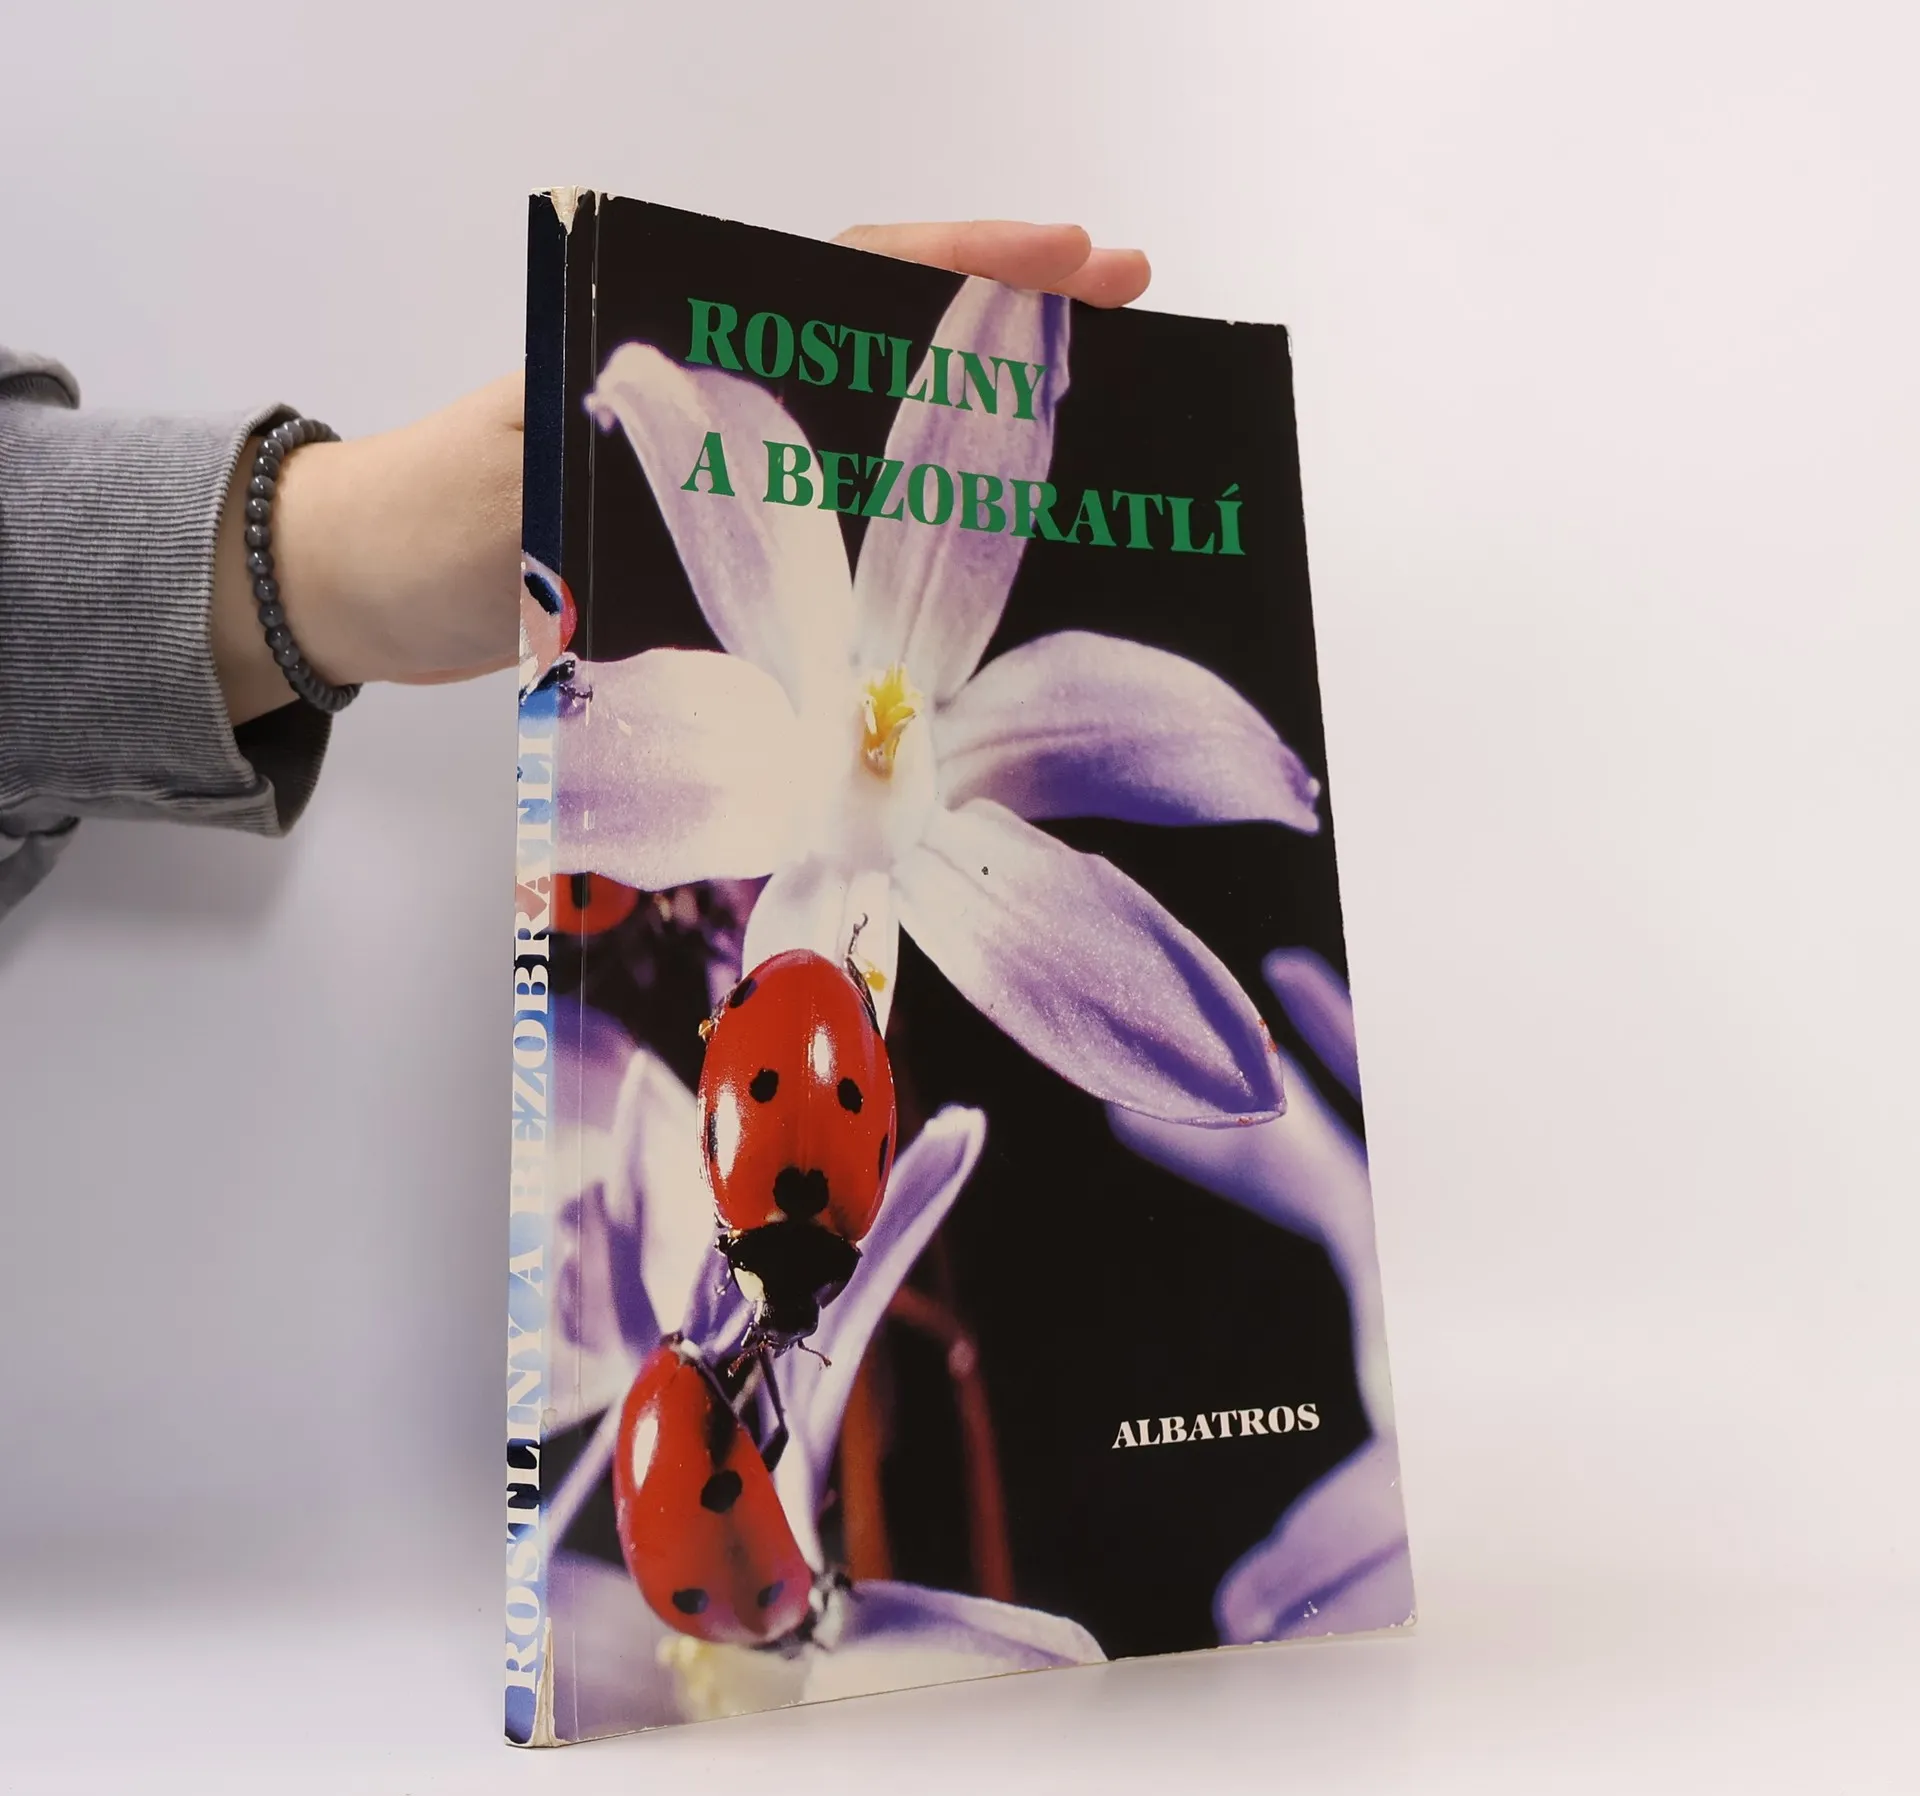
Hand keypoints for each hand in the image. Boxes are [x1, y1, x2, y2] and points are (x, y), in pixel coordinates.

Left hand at [210, 221, 1151, 726]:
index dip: (967, 263)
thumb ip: (595, 494)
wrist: (365, 590)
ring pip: (884, 426)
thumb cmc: (426, 533)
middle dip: (1016, 317)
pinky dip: (931, 520)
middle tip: (1140, 306)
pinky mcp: (727, 539)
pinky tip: (1003, 535)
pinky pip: (852, 513)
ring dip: (992, 420)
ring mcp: (733, 468)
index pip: (842, 277)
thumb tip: (695, 493)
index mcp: (683, 350)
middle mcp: (727, 395)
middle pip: (892, 336)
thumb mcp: (503, 503)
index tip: (1080, 254)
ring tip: (1110, 413)